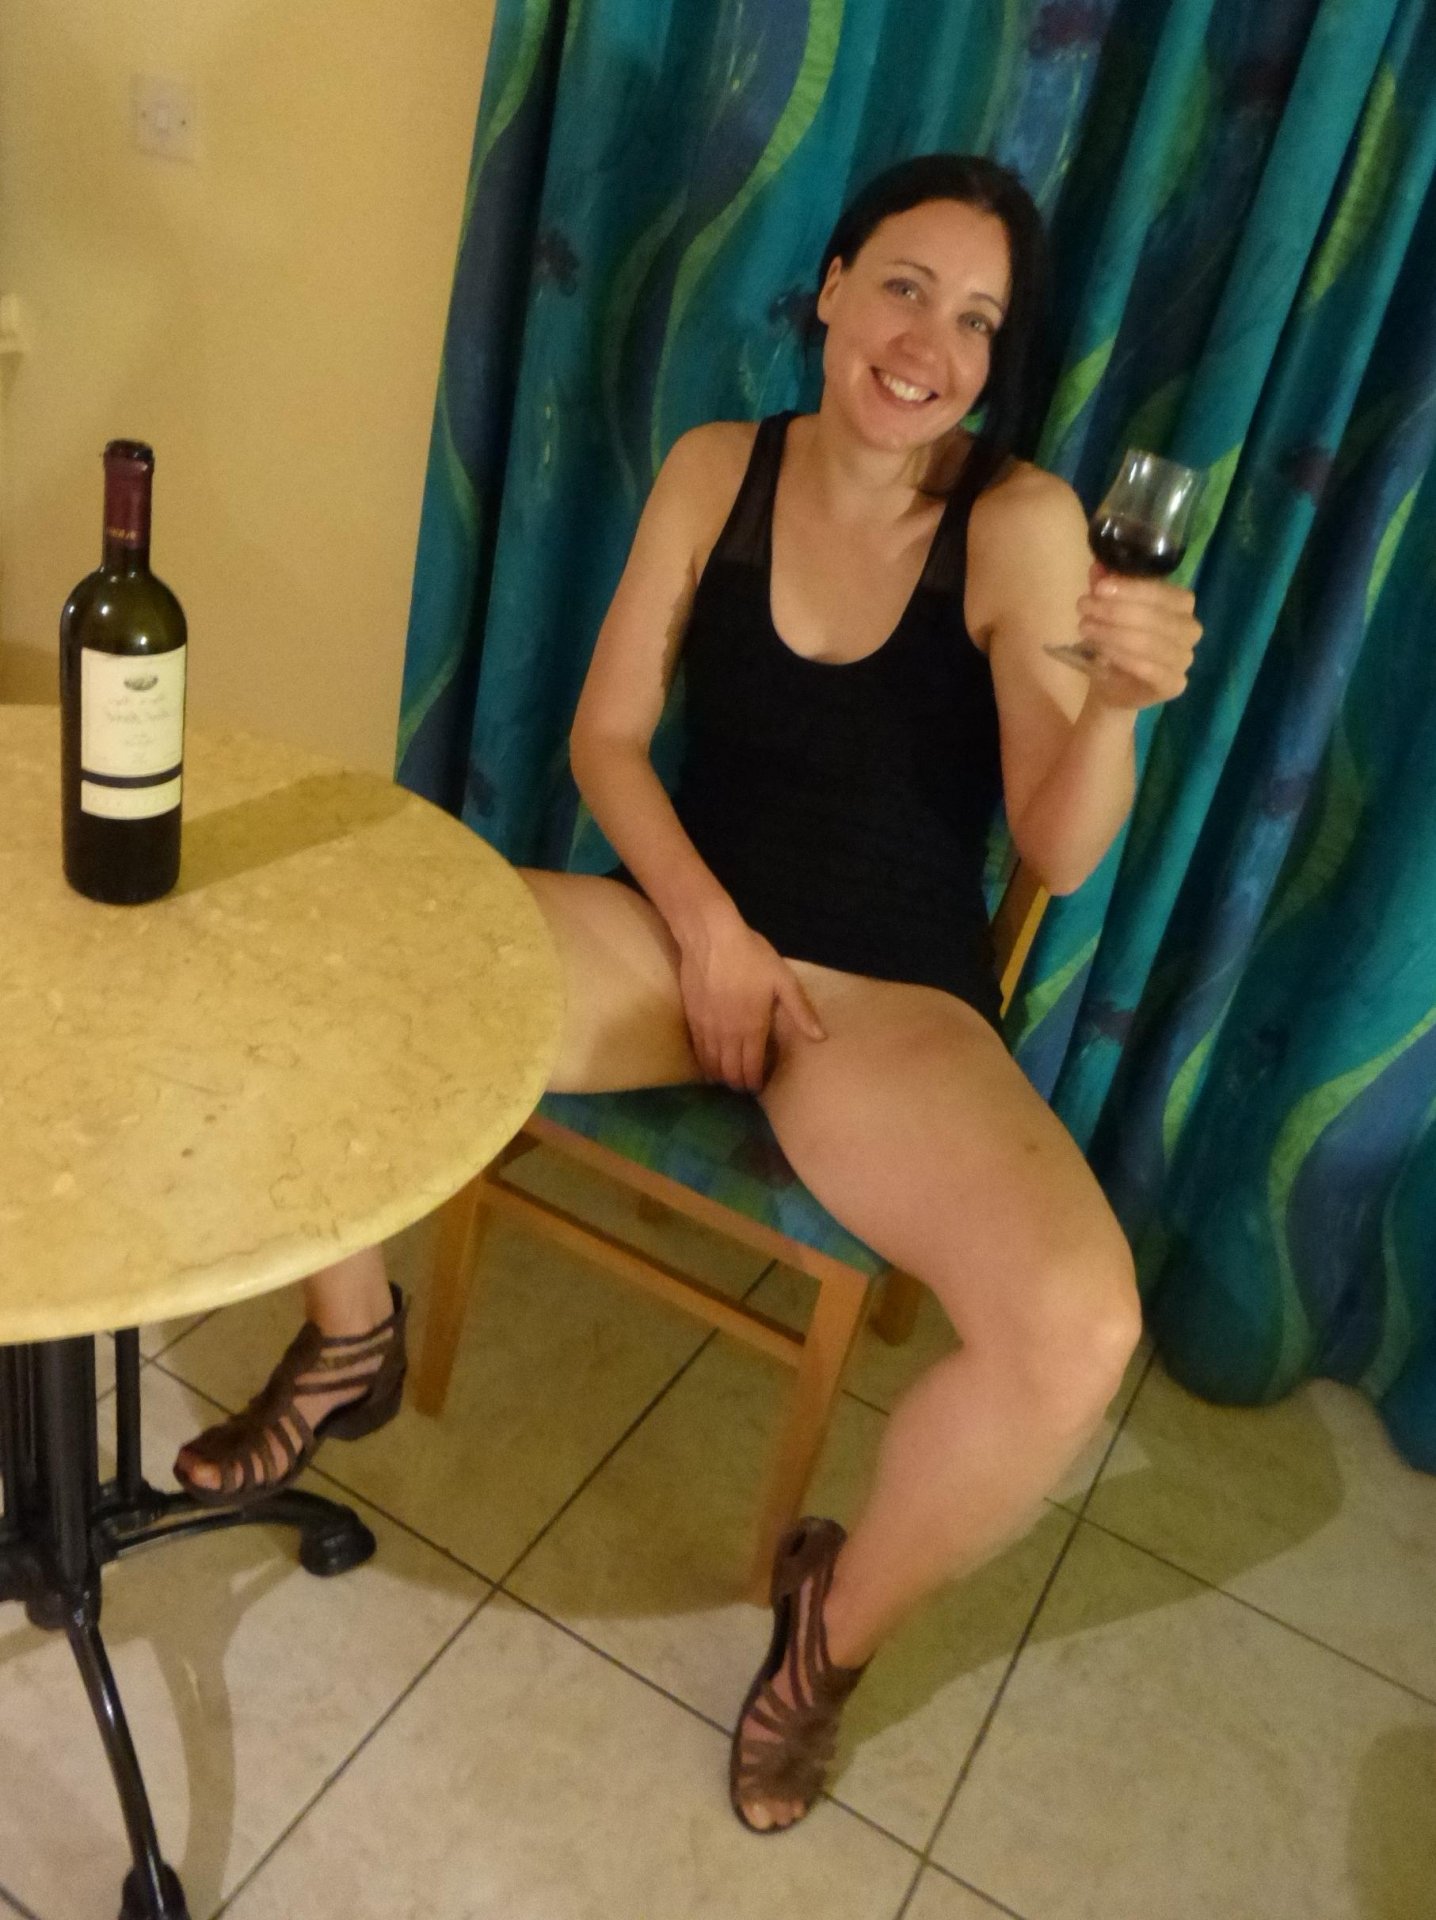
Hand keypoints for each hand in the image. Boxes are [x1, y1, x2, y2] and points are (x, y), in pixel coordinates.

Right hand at [678, 907, 825, 1090]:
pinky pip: (698, 1052)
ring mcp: (707, 1029)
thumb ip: (800, 1011)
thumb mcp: (783, 980)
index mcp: (752, 1028)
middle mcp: (727, 1035)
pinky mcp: (692, 1020)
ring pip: (712, 1065)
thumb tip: (820, 1038)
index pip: (751, 1068)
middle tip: (745, 1088)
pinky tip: (709, 1065)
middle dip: (738, 1084)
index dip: (755, 1082)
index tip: (759, 1087)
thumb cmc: (751, 957)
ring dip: (721, 1077)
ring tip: (729, 1080)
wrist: (711, 938)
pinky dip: (705, 1064)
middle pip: (730, 1072)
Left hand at [1073, 563, 1201, 709]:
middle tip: (1084, 608)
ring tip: (1086, 628)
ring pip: (1150, 642)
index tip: (1099, 588)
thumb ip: (1107, 588)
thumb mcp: (1108, 609)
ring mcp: (1185, 658)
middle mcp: (1190, 629)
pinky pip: (1149, 669)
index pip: (1162, 592)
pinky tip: (1101, 654)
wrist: (1115, 684)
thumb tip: (1097, 567)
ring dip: (1113, 634)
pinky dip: (1122, 658)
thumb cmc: (1117, 640)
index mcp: (1181, 604)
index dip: (1131, 589)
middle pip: (1155, 617)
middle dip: (1116, 611)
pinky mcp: (1174, 684)